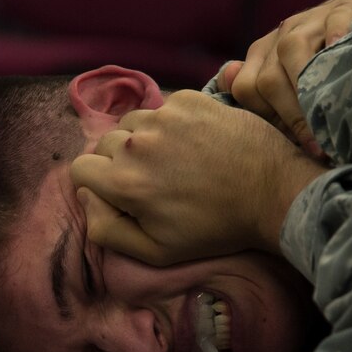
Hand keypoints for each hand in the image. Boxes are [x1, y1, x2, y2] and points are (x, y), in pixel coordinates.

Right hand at [71, 90, 325, 265]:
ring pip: (133, 122)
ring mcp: (164, 115)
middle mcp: (136, 142)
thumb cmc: (215, 229)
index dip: (97, 184)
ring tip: (176, 160)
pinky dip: (172, 124)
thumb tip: (87, 201)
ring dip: (144, 139)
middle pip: (105, 144)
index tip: (122, 194)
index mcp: (123, 181)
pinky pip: (163, 108)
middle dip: (120, 162)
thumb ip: (108, 231)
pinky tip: (196, 143)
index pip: (80, 170)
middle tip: (155, 180)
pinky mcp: (190, 99)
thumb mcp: (156, 251)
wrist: (271, 192)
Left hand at [219, 0, 351, 156]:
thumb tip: (225, 82)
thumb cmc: (319, 61)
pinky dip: (336, 42)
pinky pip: (334, 23)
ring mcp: (311, 21)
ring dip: (308, 91)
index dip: (268, 121)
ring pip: (292, 49)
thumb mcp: (285, 76)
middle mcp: (281, 36)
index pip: (246, 89)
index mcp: (263, 55)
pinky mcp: (343, 9)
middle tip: (316, 147)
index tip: (292, 145)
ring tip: (329, 121)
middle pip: (269, 78)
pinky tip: (347, 68)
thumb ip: (255, 90)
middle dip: (291, 117)